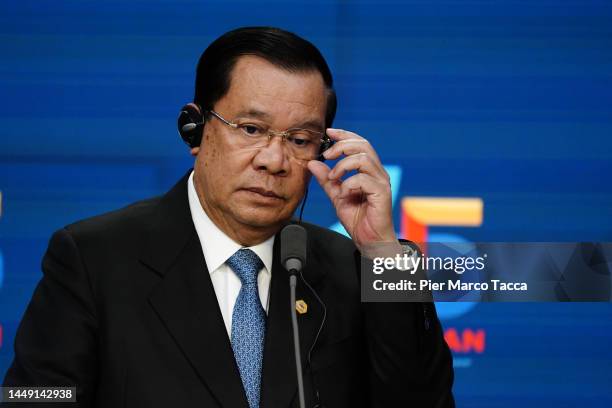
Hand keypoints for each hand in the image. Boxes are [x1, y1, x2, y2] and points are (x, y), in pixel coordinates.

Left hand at [307, 128, 397, 252]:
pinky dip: (348, 184)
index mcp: (369, 170)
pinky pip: (363, 179)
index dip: (344, 135)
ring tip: (334, 178)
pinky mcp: (382, 193)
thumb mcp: (336, 196)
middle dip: (342, 145)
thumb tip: (312, 163)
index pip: (359, 143)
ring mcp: (381, 182)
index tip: (328, 132)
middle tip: (327, 155)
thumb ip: (327, 180)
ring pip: (364, 158)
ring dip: (343, 165)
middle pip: (363, 145)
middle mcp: (378, 172)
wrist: (369, 241)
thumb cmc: (358, 219)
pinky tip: (343, 194)